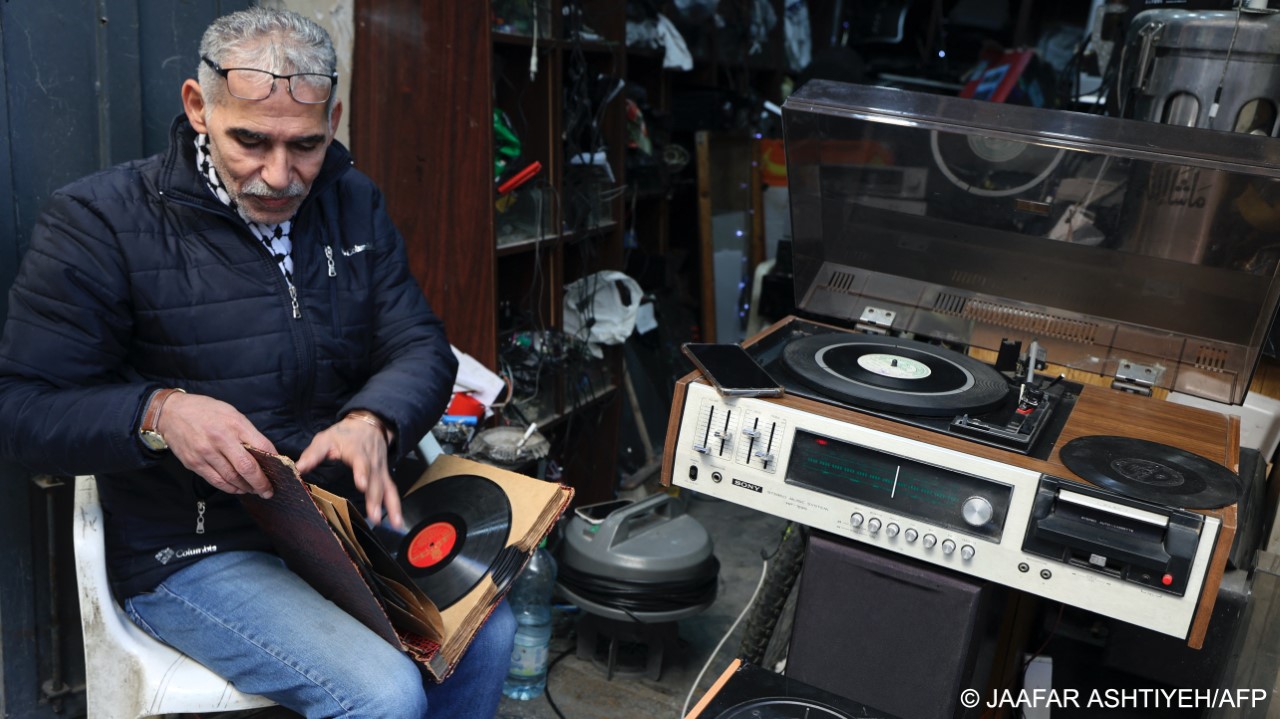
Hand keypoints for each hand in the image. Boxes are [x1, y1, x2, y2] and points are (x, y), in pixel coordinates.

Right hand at [158, 392, 277, 497]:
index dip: (274, 462)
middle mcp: (220, 439)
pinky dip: (230, 488)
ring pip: (232, 478)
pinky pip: (216, 481)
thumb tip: (265, 453)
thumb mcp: (232, 414)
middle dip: (261, 483)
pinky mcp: (194, 463)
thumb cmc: (206, 411)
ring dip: (246, 488)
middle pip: (247, 468)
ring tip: (254, 490)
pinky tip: (238, 488)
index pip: (262, 447)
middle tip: (269, 491)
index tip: (280, 471)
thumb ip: (248, 433)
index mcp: (234, 424)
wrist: (171, 412)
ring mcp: (206, 453)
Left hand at [296, 415, 401, 527]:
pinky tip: (396, 522)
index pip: (361, 462)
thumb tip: (300, 467)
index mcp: (357, 450)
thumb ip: (313, 454)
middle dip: (375, 498)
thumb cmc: (344, 434)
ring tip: (391, 522)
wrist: (368, 424)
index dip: (362, 473)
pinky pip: (392, 491)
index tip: (362, 485)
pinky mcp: (384, 476)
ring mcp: (380, 470)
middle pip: (375, 480)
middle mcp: (372, 461)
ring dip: (389, 505)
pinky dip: (395, 507)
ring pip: (386, 487)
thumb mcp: (325, 438)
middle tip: (373, 515)